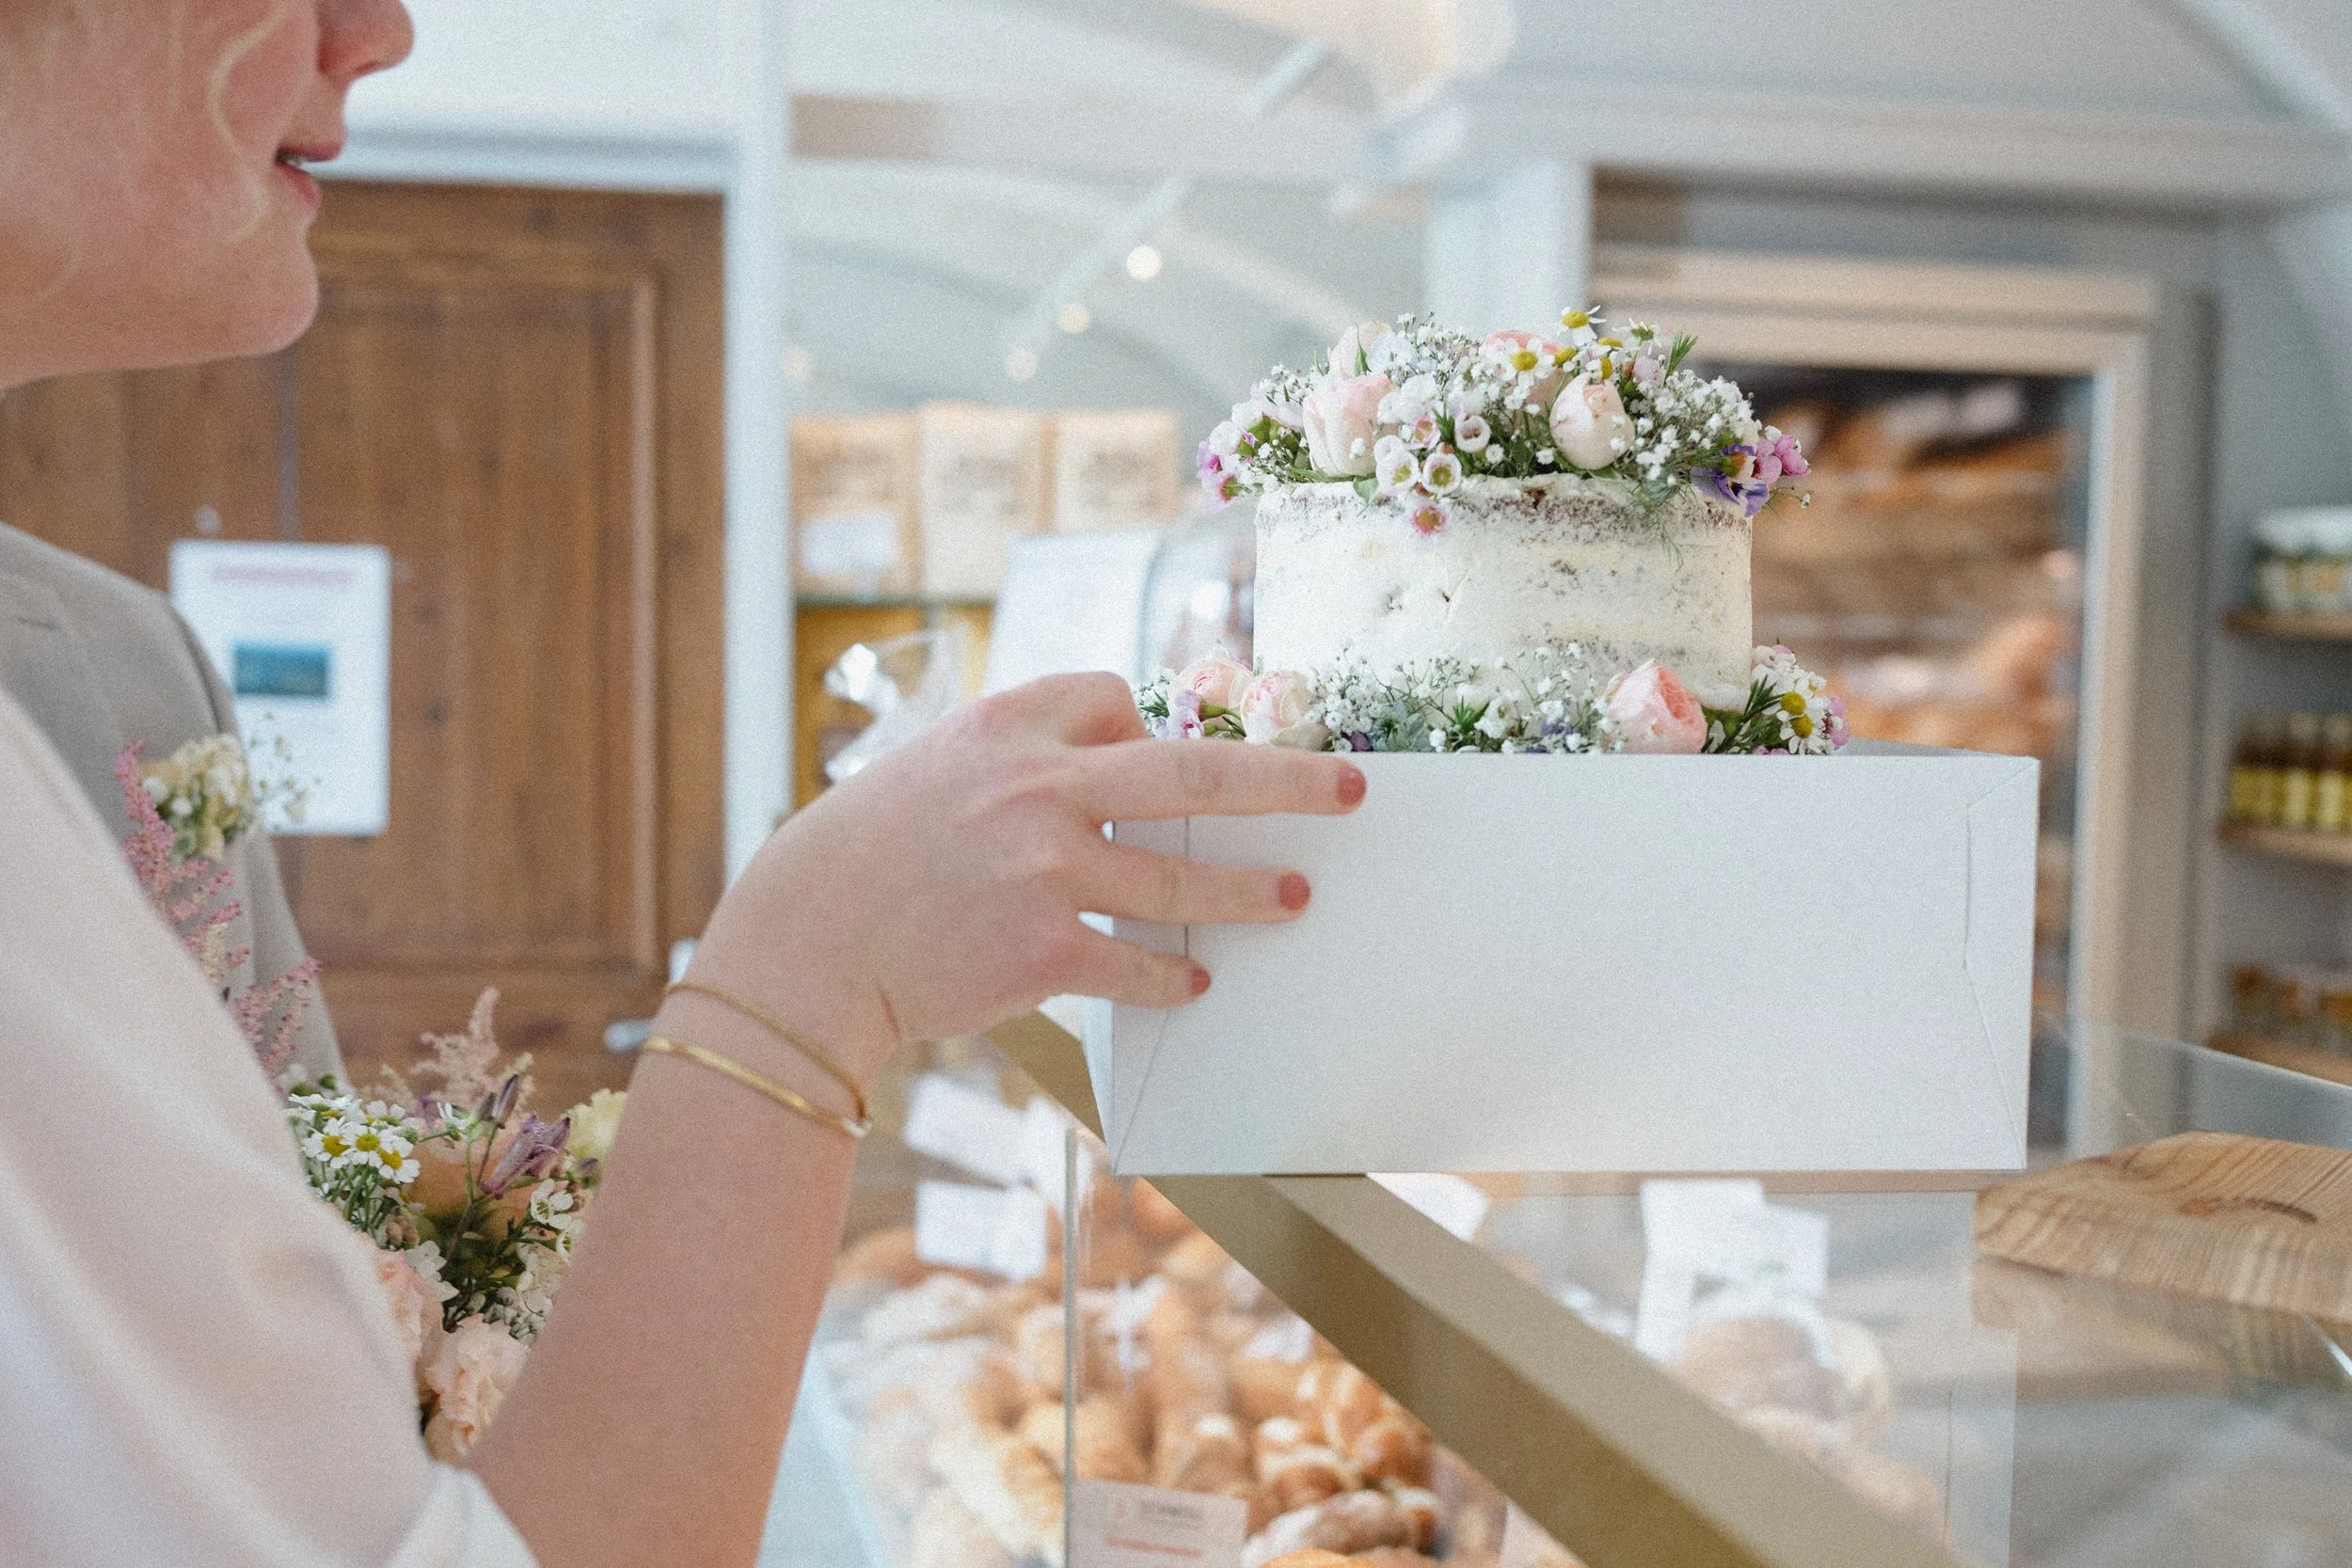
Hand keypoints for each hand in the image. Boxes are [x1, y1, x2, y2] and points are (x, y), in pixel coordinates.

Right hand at [690, 673, 1365, 1079]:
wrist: (806, 943)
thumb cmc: (869, 852)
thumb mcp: (936, 764)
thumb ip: (1023, 753)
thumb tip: (1122, 753)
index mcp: (1008, 722)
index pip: (1113, 696)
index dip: (1143, 723)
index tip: (1172, 748)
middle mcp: (1037, 785)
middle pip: (1197, 770)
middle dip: (1288, 778)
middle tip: (1349, 788)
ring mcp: (1045, 869)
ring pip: (1182, 876)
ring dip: (1251, 891)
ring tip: (1295, 899)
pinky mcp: (1043, 951)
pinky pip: (1138, 960)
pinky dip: (1172, 972)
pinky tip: (1193, 979)